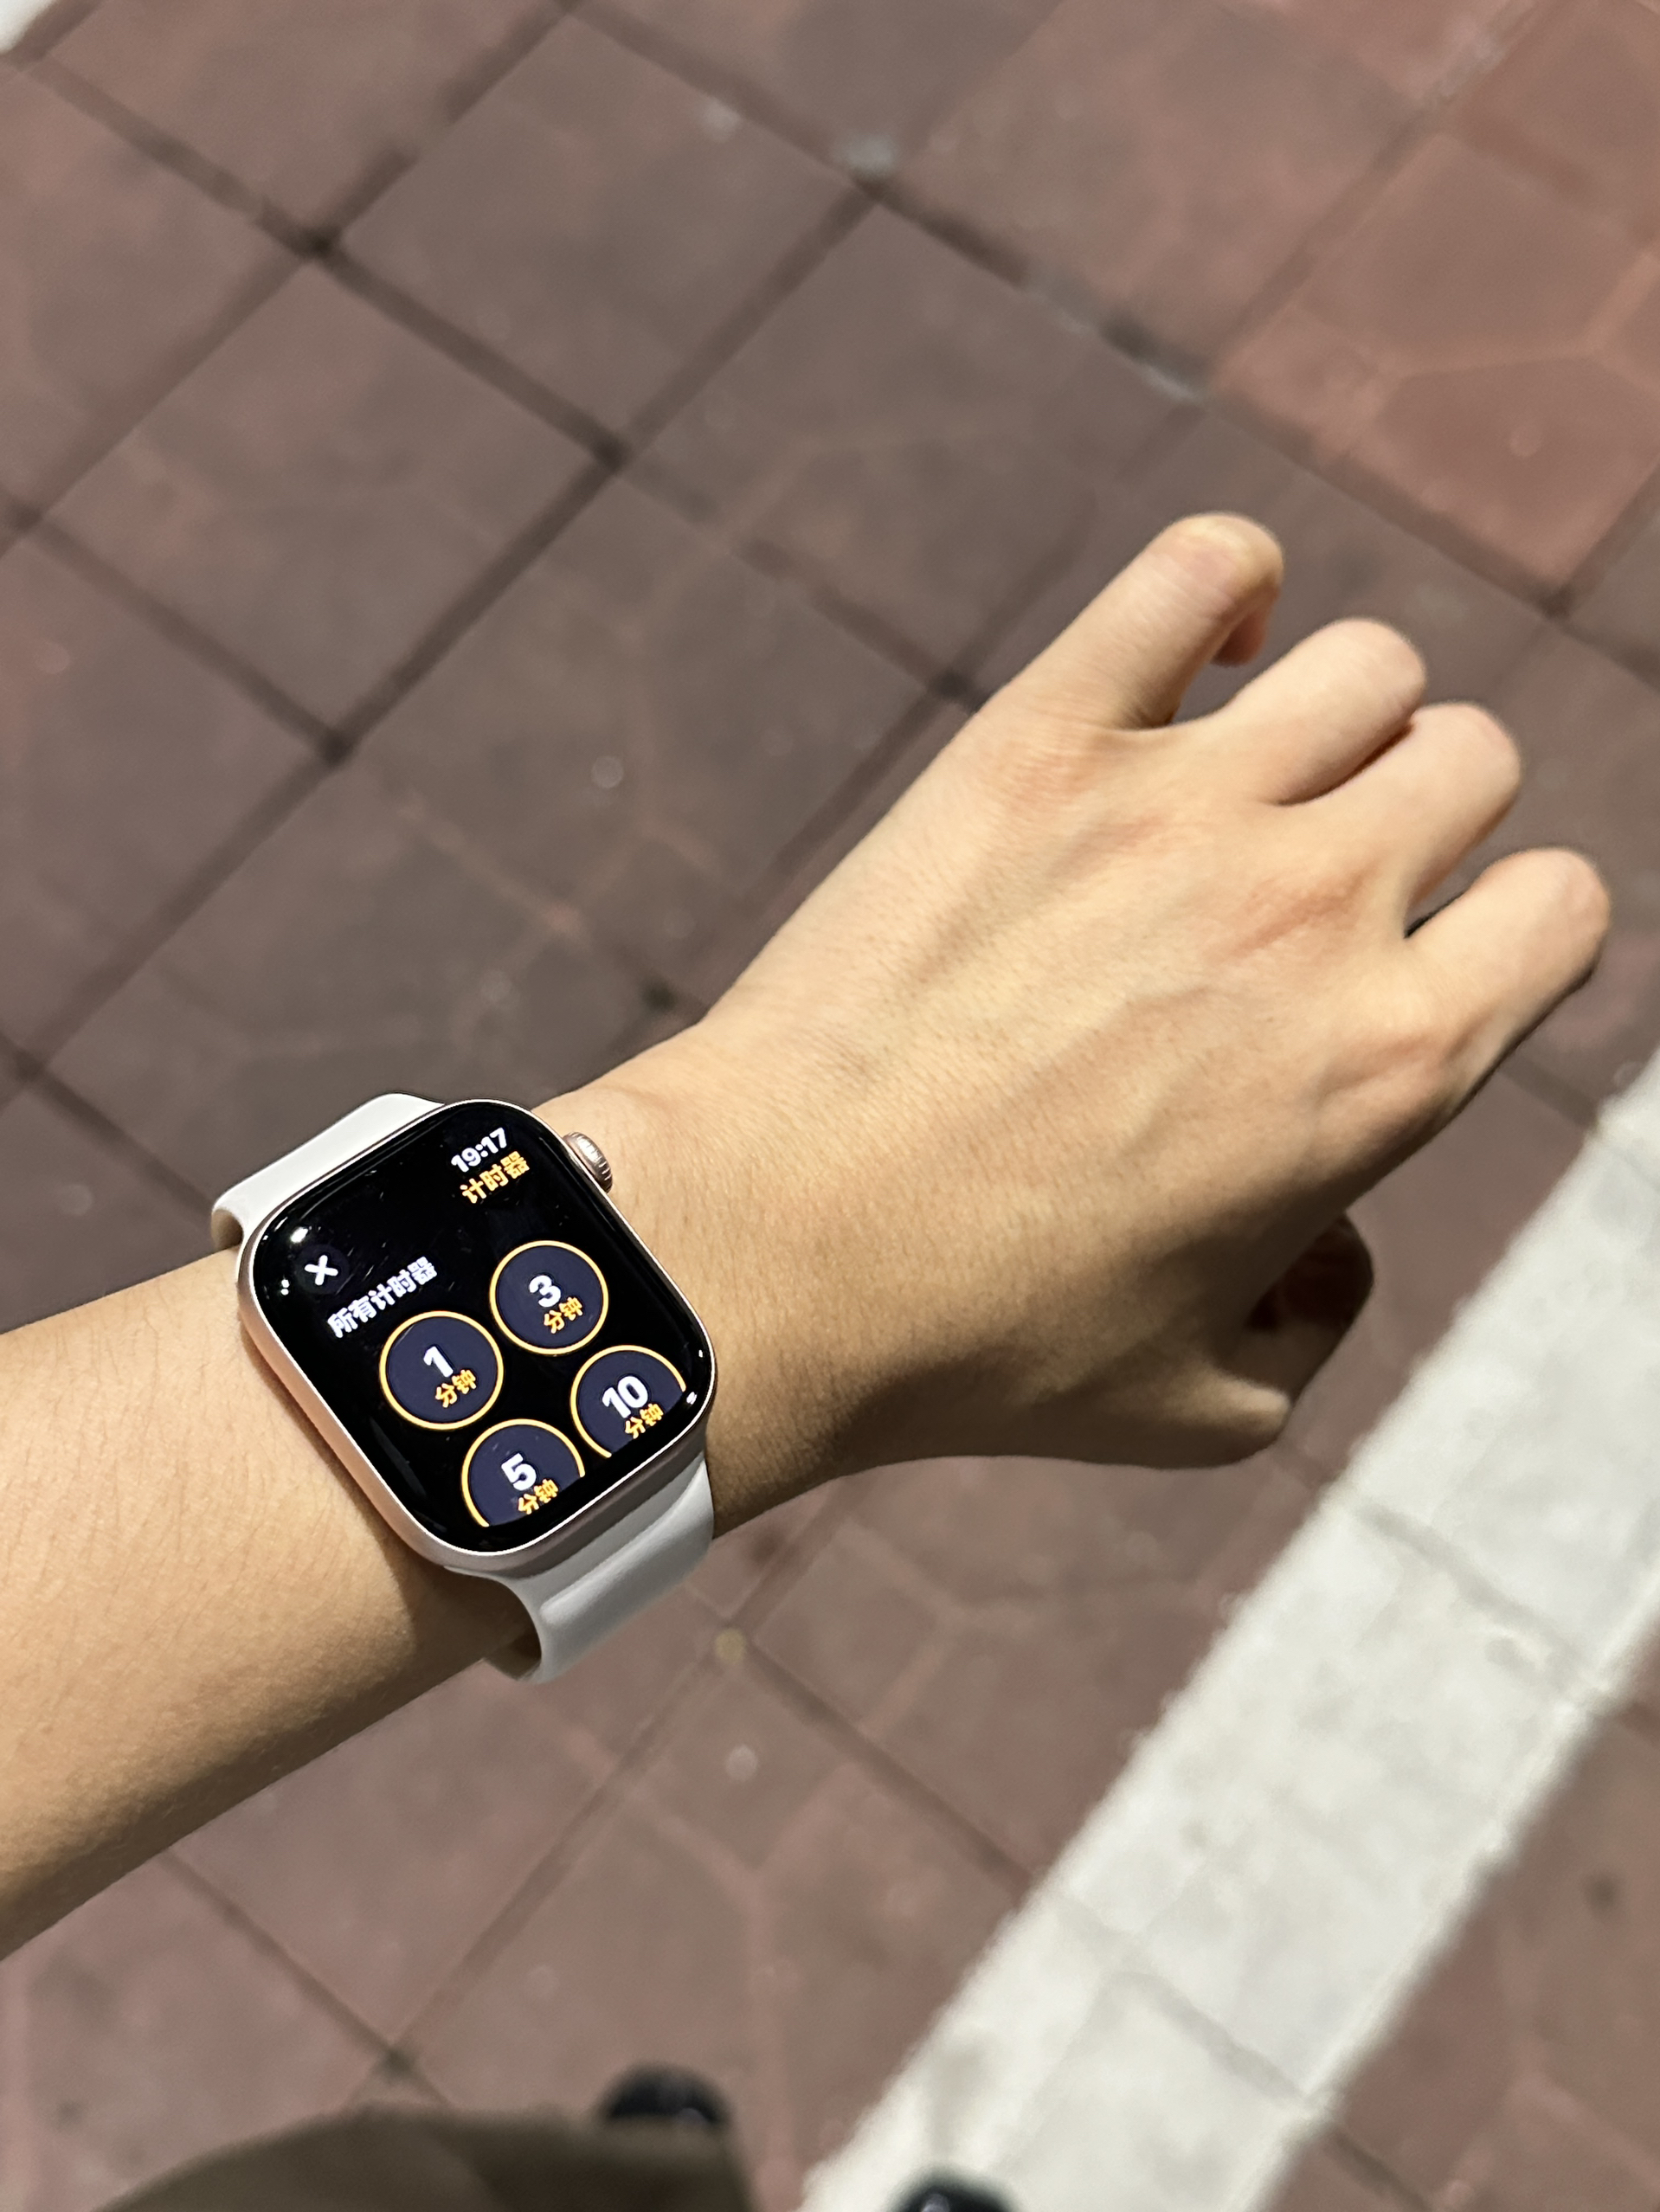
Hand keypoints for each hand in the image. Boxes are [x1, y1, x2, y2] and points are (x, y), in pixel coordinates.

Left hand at [550, 518, 1607, 1523]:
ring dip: (1336, 720)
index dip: (1508, 938)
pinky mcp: (1042, 740)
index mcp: (1389, 1064)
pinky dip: (1223, 589)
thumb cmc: (985, 1344)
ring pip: (1367, 665)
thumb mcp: (1212, 1404)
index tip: (1421, 970)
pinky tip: (1190, 662)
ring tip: (1244, 790)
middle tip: (1307, 896)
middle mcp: (1314, 909)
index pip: (1563, 908)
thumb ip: (1325, 1323)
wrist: (774, 1249)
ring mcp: (1178, 806)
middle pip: (1471, 762)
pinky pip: (1197, 571)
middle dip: (1423, 821)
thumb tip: (1333, 1245)